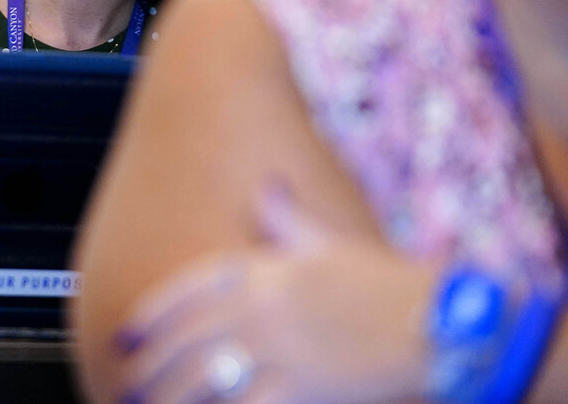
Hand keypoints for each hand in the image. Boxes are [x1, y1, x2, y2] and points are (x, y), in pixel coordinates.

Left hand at [111, 188, 433, 403]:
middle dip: (150, 364)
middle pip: (187, 339)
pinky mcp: (299, 389)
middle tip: (127, 382)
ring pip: (203, 378)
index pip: (189, 289)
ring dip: (168, 396)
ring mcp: (279, 349)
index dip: (152, 314)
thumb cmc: (386, 284)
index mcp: (265, 268)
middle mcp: (262, 307)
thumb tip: (267, 186)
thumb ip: (286, 218)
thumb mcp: (330, 243)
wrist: (441, 322)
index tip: (126, 333)